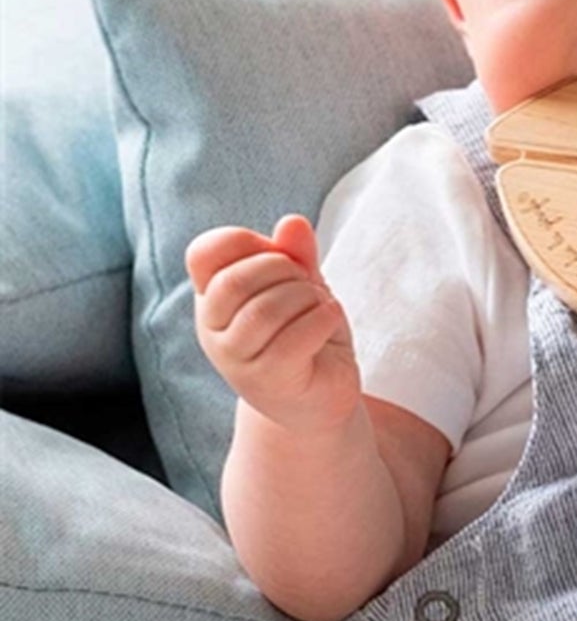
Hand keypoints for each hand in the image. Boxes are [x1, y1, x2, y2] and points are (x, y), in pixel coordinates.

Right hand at [186, 214, 360, 434]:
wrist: (321, 397)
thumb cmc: (306, 333)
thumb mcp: (304, 284)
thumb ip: (296, 254)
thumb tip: (291, 223)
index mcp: (215, 297)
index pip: (204, 252)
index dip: (246, 241)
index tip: (278, 255)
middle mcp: (215, 330)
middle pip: (236, 280)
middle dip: (285, 270)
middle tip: (307, 287)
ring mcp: (237, 361)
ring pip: (265, 311)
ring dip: (308, 299)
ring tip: (320, 308)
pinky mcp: (268, 383)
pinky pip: (293, 340)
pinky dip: (323, 320)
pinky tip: (329, 322)